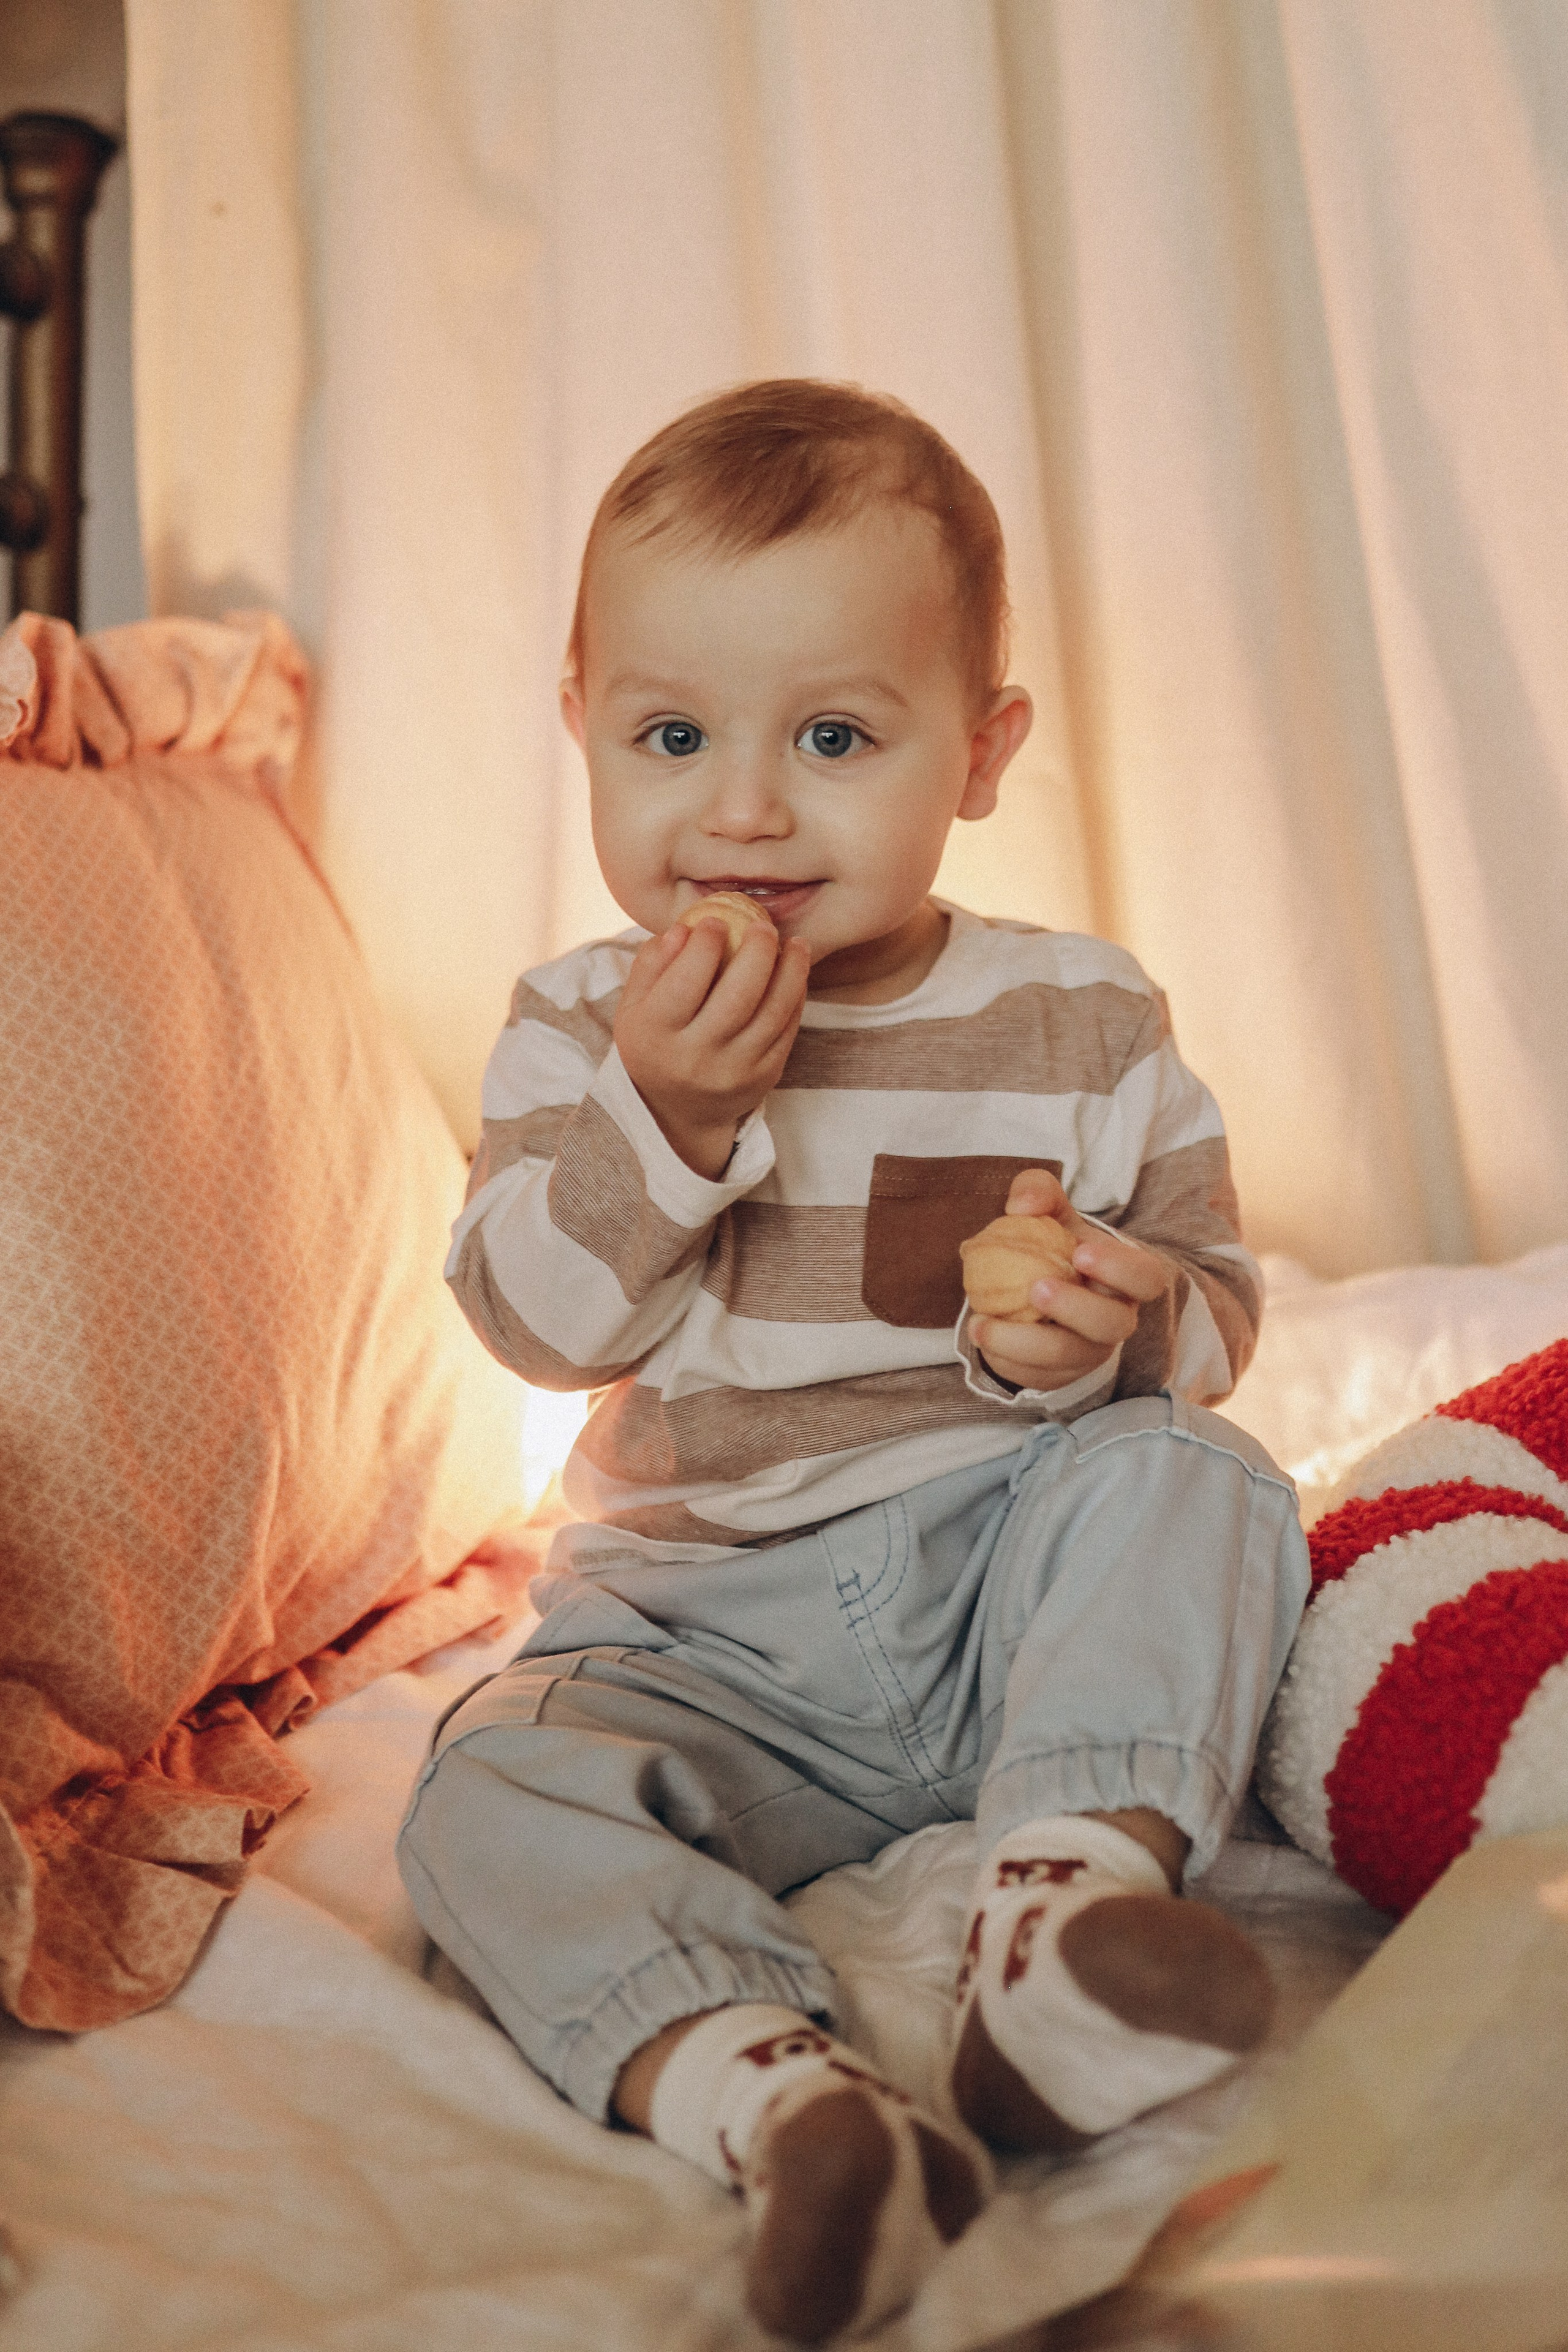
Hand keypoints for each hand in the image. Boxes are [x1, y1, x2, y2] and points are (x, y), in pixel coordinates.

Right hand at [615, 916, 810, 1177]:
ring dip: (791, 972)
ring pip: (772, 1013)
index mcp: (655, 1035)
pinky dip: (796, 997)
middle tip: (763, 926)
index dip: (705, 945)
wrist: (676, 1110)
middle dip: (756, 952)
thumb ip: (651, 965)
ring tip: (796, 944)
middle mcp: (694, 1058)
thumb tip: (683, 928)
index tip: (715, 920)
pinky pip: (787, 1031)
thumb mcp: (635, 1006)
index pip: (685, 982)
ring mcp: (733, 1072)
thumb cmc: (654, 1042)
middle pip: (737, 996)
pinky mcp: (763, 1078)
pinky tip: (796, 973)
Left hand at [969, 1168, 1167, 1391]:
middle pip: (1113, 1325)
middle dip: (1075, 1309)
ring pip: (1069, 1357)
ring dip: (1024, 1343)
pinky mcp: (1060, 1375)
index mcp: (1126, 1278)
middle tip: (1034, 1288)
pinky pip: (1038, 1375)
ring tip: (981, 1325)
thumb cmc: (1055, 1246)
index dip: (1120, 1270)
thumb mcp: (1050, 1213)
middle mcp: (1116, 1319)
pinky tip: (981, 1334)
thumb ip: (1039, 1192)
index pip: (1146, 1279)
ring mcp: (1090, 1352)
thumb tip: (1022, 1205)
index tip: (1080, 1253)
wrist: (1034, 1288)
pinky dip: (1007, 1359)